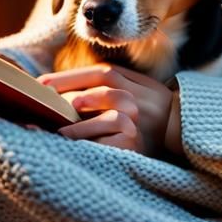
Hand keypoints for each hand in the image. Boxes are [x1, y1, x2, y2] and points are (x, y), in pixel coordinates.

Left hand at [38, 64, 181, 155]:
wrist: (182, 131)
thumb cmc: (152, 110)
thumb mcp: (137, 88)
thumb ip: (112, 82)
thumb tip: (69, 86)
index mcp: (134, 82)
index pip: (101, 74)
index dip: (71, 77)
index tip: (40, 85)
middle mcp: (138, 98)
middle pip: (103, 89)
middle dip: (69, 96)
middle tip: (39, 105)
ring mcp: (139, 120)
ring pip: (110, 113)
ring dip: (80, 123)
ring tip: (56, 130)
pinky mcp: (138, 144)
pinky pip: (112, 142)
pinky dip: (92, 143)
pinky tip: (74, 147)